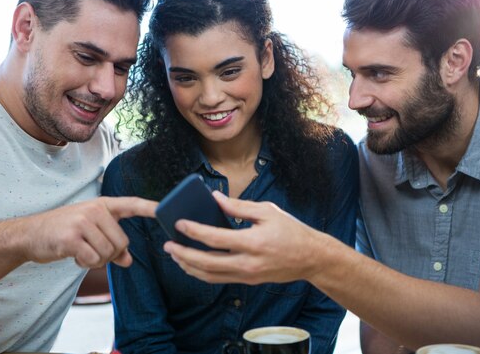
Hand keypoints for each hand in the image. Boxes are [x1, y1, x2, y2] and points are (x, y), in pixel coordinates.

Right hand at [17, 196, 156, 267]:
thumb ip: (111, 244)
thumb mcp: (89, 231)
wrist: (29, 234)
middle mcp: (94, 210)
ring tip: (81, 252)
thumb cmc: (63, 232)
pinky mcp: (71, 238)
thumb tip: (128, 261)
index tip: (166, 209)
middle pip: (122, 242)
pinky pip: (93, 259)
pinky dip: (85, 264)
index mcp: (102, 205)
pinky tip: (74, 257)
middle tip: (91, 251)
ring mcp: (82, 222)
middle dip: (110, 254)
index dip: (150, 207)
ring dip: (96, 260)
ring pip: (108, 252)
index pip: (132, 204)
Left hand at [163, 191, 325, 283]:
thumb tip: (215, 198)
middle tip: (168, 244)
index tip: (179, 224)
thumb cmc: (291, 231)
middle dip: (184, 254)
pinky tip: (192, 264)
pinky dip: (202, 273)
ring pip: (210, 276)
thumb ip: (239, 206)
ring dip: (189, 266)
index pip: (215, 239)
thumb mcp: (267, 211)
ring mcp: (247, 275)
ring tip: (175, 255)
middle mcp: (248, 263)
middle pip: (206, 263)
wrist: (311, 258)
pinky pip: (219, 279)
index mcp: (253, 243)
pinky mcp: (247, 281)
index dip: (194, 231)